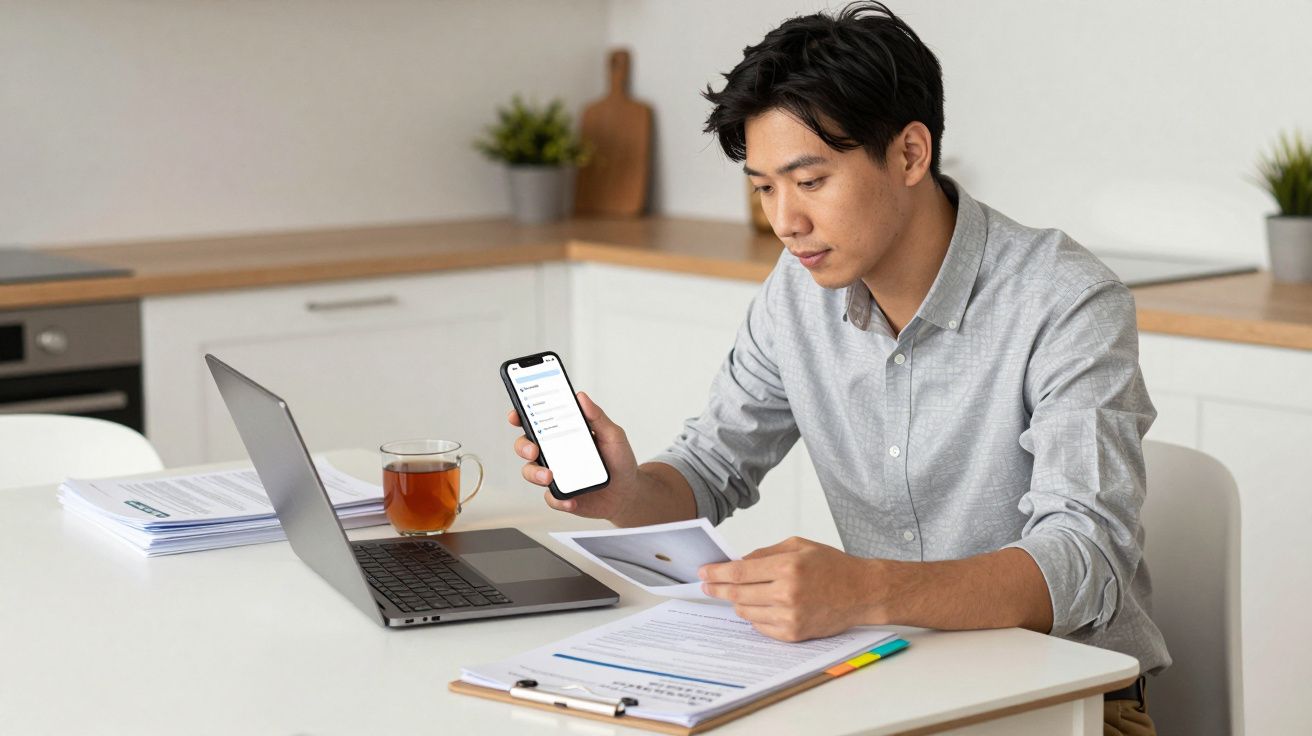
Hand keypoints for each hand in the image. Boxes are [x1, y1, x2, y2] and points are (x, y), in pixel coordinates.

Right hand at [508, 391, 641, 520]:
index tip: (516, 415)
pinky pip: (550, 497)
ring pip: (531, 472)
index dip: (521, 415)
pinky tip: (570, 500)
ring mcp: (556, 474)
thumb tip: (581, 397)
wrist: (628, 492)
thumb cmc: (619, 460)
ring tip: (550, 477)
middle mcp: (555, 452)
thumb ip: (597, 417)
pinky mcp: (560, 494)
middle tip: (533, 450)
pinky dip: (558, 499)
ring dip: (535, 474)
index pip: (537, 421)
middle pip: (526, 445)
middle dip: (523, 446)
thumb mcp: (613, 435)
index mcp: (564, 433)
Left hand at [699, 537, 882, 641]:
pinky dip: (754, 616)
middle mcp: (787, 593)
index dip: (717, 572)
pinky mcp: (794, 634)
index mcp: (788, 567)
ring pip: (746, 612)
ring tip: (737, 594)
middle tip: (707, 585)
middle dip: (718, 589)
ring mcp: (790, 616)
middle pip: (737, 594)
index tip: (704, 572)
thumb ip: (765, 553)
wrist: (862, 592)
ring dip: (736, 603)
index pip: (739, 572)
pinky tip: (757, 607)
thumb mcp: (799, 545)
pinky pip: (760, 627)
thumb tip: (737, 562)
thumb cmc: (833, 566)